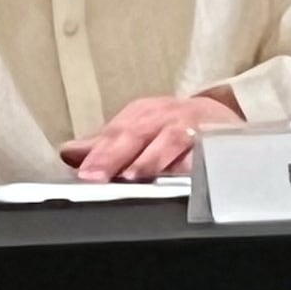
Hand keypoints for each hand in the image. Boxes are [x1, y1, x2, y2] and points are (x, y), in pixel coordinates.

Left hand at [61, 93, 240, 181]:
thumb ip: (104, 144)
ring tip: (132, 175)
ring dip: (151, 158)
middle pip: (136, 133)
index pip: (114, 133)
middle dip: (114, 155)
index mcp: (141, 114)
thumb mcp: (138, 129)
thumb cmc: (174, 125)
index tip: (81, 170)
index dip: (96, 152)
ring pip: (169, 140)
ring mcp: (190, 126)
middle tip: (95, 175)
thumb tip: (68, 152)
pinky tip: (181, 174)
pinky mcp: (216, 139)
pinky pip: (203, 150)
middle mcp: (163, 116)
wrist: (222, 117)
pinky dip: (191, 162)